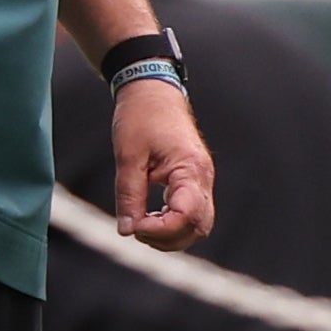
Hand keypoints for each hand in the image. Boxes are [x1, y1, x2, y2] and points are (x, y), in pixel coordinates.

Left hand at [112, 78, 213, 250]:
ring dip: (172, 235)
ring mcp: (202, 180)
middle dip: (168, 238)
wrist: (152, 92)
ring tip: (141, 225)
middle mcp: (203, 178)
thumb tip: (127, 230)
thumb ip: (129, 195)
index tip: (134, 227)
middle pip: (199, 227)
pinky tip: (150, 219)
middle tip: (136, 229)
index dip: (160, 230)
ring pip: (199, 225)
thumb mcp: (128, 156)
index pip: (186, 216)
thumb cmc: (141, 117)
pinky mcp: (194, 182)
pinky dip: (173, 225)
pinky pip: (193, 214)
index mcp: (190, 169)